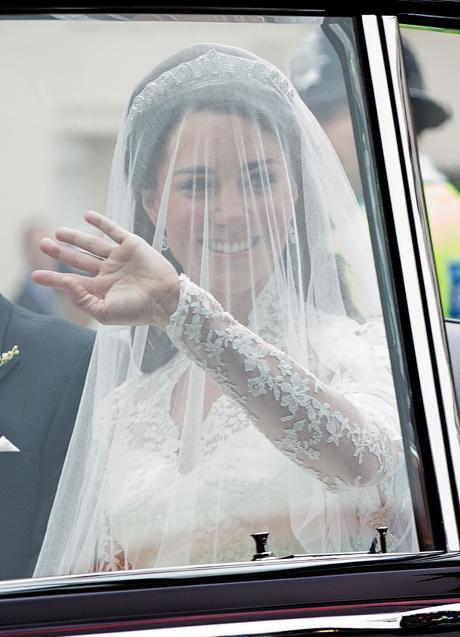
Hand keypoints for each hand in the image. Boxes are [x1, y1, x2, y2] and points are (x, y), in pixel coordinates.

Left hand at [32, 210, 179, 326]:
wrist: (166, 300)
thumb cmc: (138, 311)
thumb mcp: (105, 313)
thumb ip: (83, 299)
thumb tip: (66, 282)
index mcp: (101, 289)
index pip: (72, 281)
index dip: (53, 279)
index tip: (34, 276)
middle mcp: (108, 272)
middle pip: (79, 260)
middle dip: (60, 253)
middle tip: (42, 244)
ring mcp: (120, 258)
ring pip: (93, 244)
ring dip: (75, 237)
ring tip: (58, 232)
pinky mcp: (132, 245)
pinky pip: (114, 231)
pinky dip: (101, 222)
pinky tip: (87, 215)